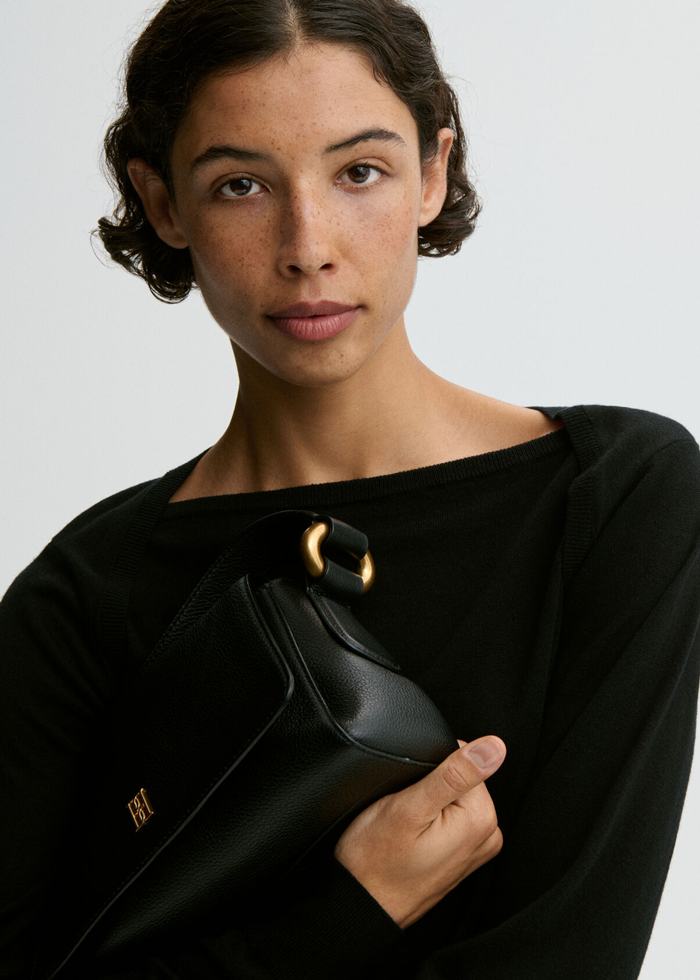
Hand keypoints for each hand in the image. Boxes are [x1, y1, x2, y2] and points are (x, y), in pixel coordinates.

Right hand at [333, 735, 505, 928]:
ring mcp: (475, 849)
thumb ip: (455, 774)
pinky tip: (410, 837)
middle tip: (403, 812)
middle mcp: (487, 836)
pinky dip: (428, 818)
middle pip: (460, 778)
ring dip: (426, 802)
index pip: (464, 759)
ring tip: (405, 827)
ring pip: (452, 797)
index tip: (409, 792)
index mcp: (481, 820)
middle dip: (428, 784)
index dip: (428, 767)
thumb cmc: (374, 861)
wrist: (360, 905)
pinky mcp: (461, 856)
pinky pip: (449, 817)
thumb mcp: (410, 807)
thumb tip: (495, 746)